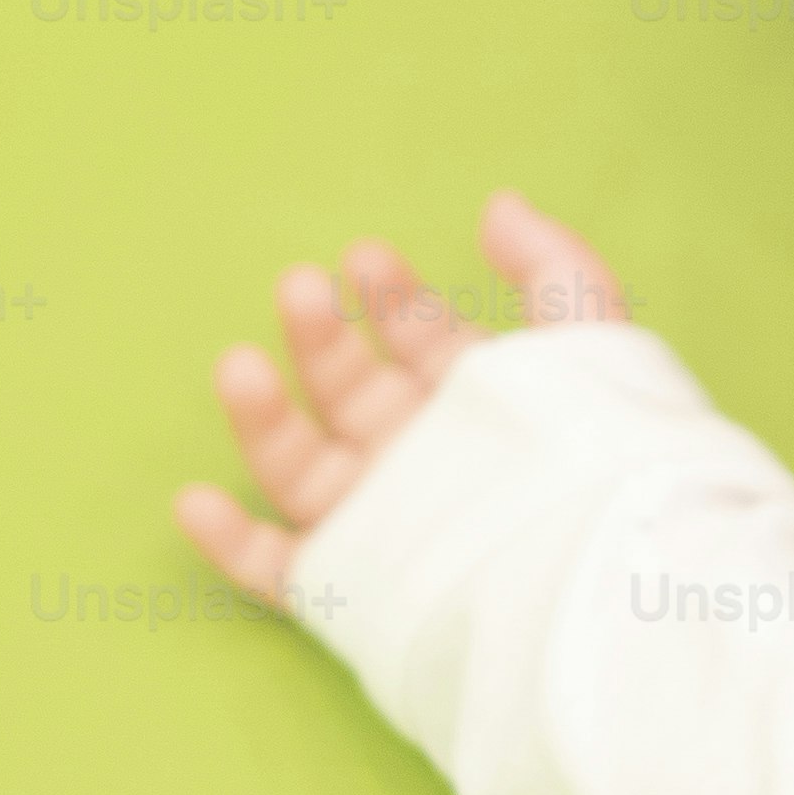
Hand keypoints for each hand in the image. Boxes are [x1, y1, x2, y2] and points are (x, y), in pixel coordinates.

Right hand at [174, 190, 628, 600]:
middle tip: (300, 286)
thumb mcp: (591, 345)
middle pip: (351, 389)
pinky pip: (276, 567)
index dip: (392, 295)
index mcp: (476, 404)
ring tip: (237, 365)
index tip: (367, 257)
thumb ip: (552, 268)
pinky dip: (228, 542)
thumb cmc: (599, 462)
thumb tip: (498, 206)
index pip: (420, 338)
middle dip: (321, 336)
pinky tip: (194, 501)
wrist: (597, 585)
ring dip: (261, 416)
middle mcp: (421, 460)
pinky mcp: (353, 588)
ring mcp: (382, 522)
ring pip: (301, 466)